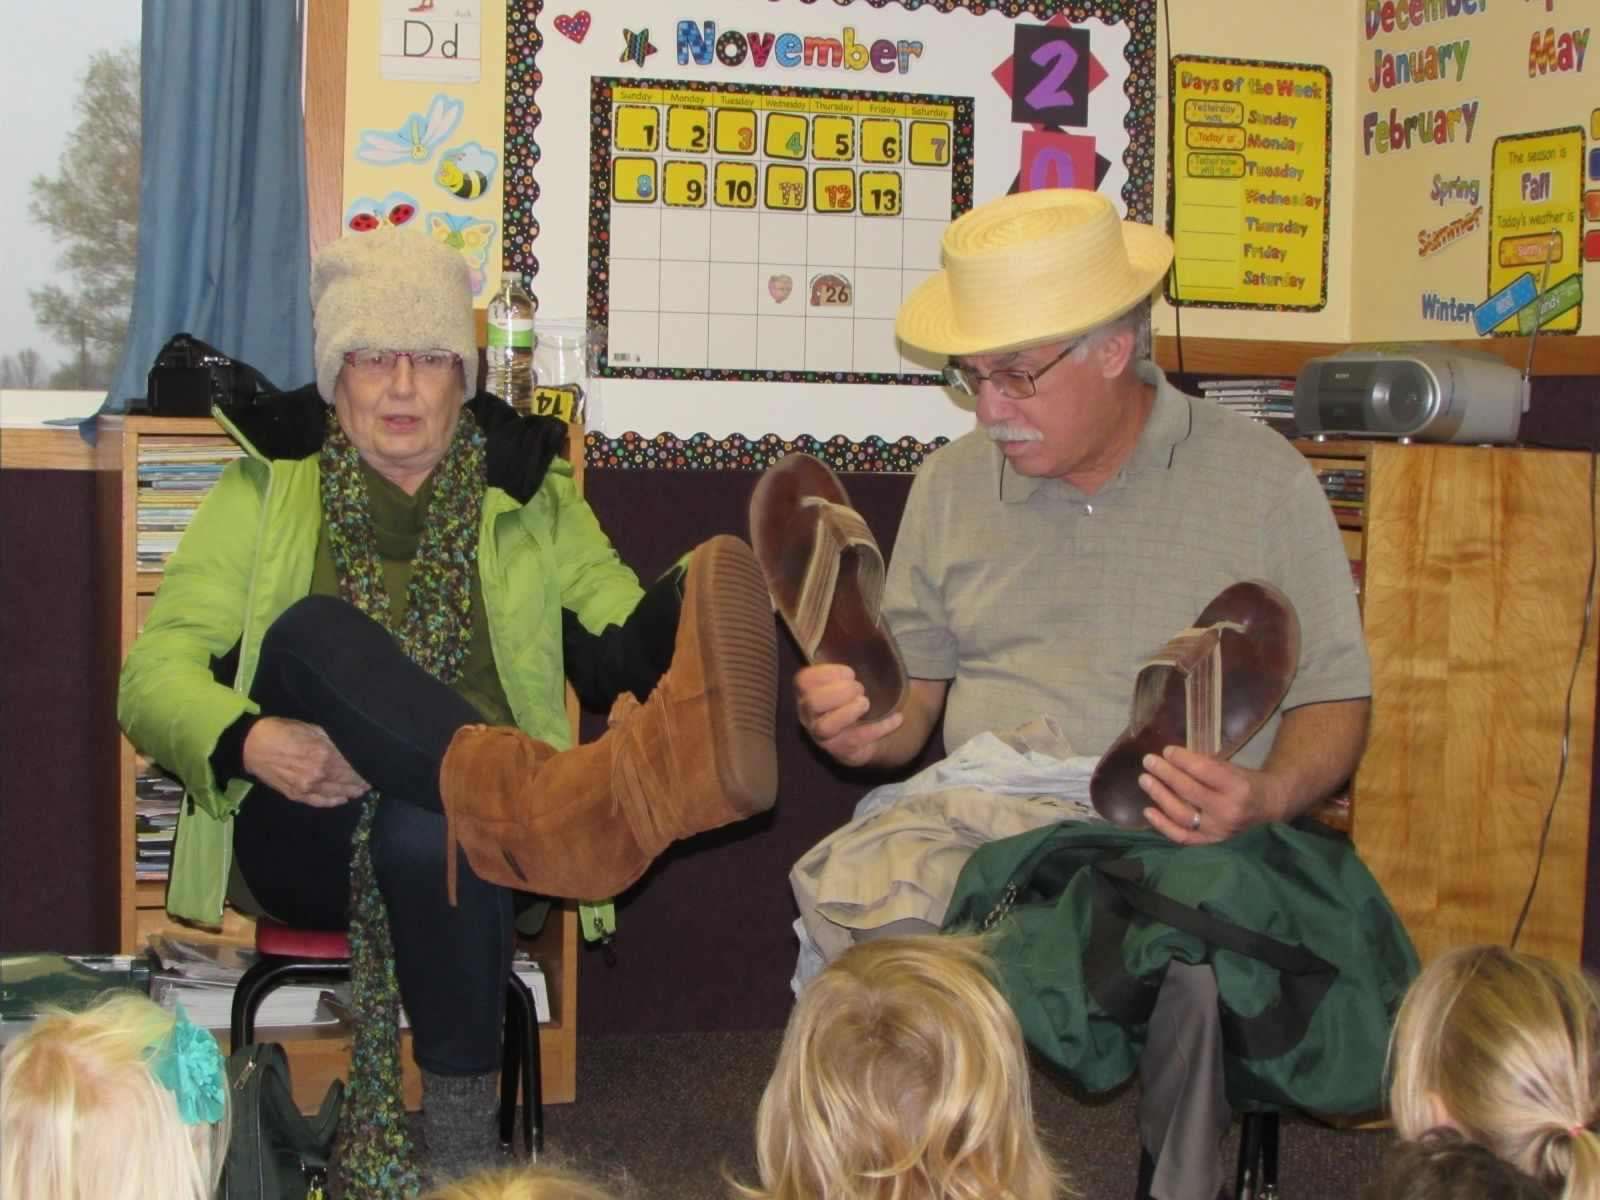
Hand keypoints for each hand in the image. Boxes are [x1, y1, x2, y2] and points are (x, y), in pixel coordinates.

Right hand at [242, 717, 369, 807]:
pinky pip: (320, 802)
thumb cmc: (283, 731)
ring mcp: (307, 787)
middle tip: (372, 780)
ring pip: (337, 794)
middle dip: (362, 782)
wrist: (252, 745)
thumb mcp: (311, 728)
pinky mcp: (296, 795)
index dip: (366, 770)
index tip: (375, 769)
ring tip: (361, 790)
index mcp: (324, 754)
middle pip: (348, 781)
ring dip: (351, 792)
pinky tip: (342, 799)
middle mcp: (319, 774)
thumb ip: (332, 740)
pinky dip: (334, 801)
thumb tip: (351, 746)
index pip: (353, 766)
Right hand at [794, 663, 904, 768]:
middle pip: (812, 702)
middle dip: (839, 692)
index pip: (803, 681)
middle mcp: (809, 715)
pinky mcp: (840, 751)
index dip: (827, 674)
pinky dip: (880, 727)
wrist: (864, 733)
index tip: (850, 672)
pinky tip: (897, 717)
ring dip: (848, 712)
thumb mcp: (847, 678)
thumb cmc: (852, 698)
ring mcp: (822, 736)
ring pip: (824, 727)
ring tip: (866, 703)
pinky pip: (856, 741)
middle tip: (859, 688)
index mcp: (808, 692)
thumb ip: (851, 659)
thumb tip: (874, 629)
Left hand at [1138, 745, 1287, 844]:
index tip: (1166, 750)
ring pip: (1181, 814)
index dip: (1182, 760)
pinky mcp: (1210, 843)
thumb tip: (1171, 758)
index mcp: (1238, 787)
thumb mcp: (1233, 769)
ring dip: (1159, 796)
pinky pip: (1182, 837)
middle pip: (1189, 791)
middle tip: (1149, 761)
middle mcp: (1228, 811)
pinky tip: (1148, 811)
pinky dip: (1162, 825)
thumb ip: (1206, 765)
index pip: (1203, 771)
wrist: (1270, 810)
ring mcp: (1218, 831)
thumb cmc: (1248, 784)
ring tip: (1145, 780)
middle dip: (1165, 774)